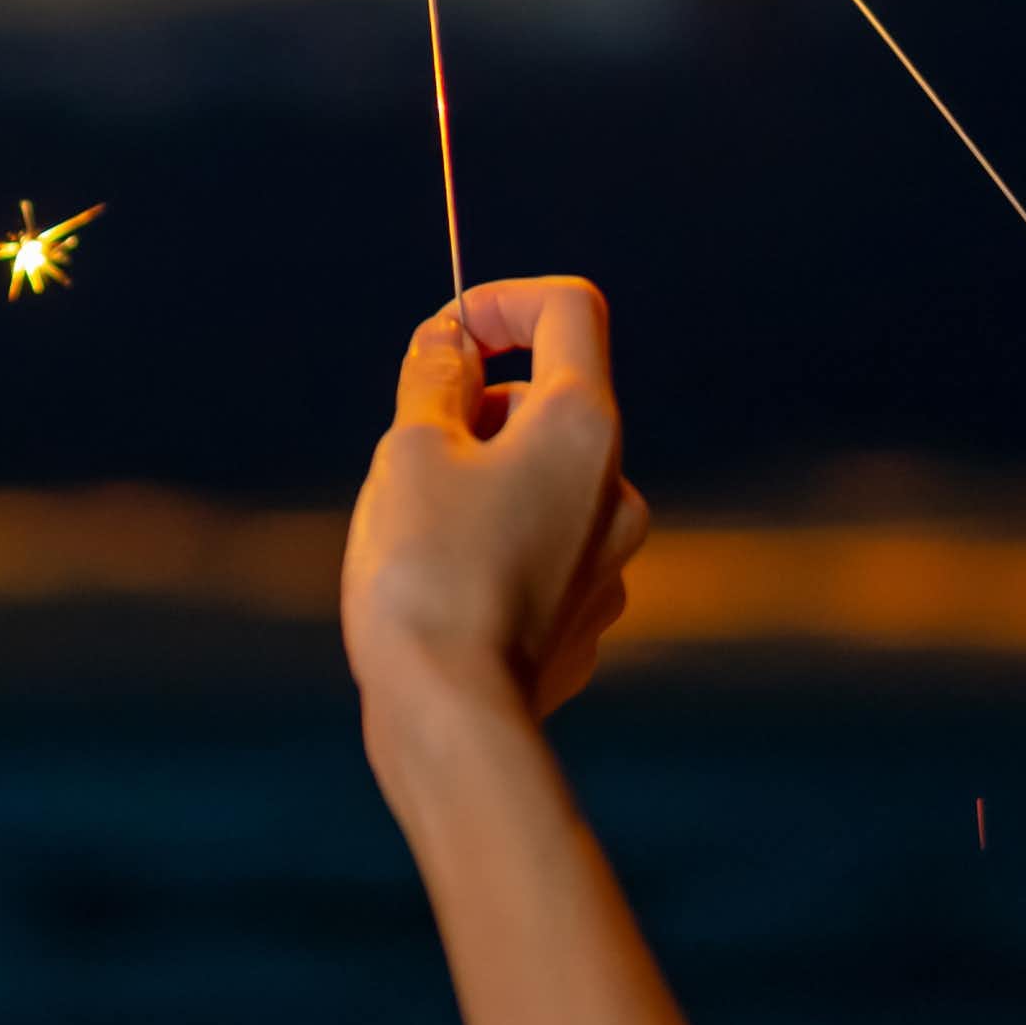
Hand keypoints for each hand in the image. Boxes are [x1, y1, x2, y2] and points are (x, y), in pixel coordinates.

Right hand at [344, 277, 648, 741]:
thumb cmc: (427, 575)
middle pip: (545, 400)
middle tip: (409, 462)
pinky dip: (494, 545)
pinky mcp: (585, 617)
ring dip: (479, 482)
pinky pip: (541, 548)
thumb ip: (435, 378)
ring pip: (539, 479)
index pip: (569, 308)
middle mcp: (616, 486)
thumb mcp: (411, 449)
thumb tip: (451, 340)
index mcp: (582, 425)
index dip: (501, 299)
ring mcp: (610, 559)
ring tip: (418, 540)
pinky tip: (449, 594)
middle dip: (473, 411)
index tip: (445, 335)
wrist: (455, 725)